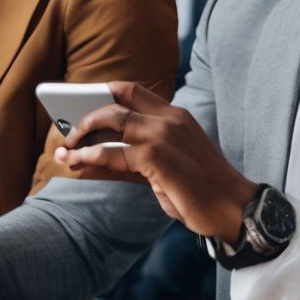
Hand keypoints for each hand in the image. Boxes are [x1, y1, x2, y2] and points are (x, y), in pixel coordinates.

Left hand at [54, 81, 255, 243]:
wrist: (235, 209)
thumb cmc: (202, 190)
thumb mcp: (172, 162)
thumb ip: (140, 153)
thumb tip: (99, 155)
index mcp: (176, 115)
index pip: (133, 90)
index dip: (104, 94)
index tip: (81, 103)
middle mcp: (169, 118)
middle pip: (116, 100)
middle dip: (86, 114)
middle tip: (69, 132)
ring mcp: (162, 135)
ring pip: (109, 120)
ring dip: (81, 135)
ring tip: (65, 150)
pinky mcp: (155, 157)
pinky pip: (110, 152)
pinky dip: (88, 157)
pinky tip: (77, 163)